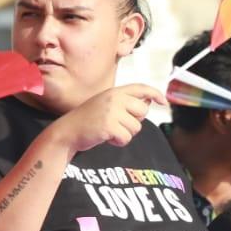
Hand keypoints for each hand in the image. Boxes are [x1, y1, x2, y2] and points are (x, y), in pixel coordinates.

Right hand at [49, 84, 165, 153]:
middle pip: (142, 112)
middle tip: (117, 123)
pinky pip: (127, 138)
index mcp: (114, 92)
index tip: (163, 102)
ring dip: (124, 133)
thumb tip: (148, 102)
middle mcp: (114, 99)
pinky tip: (106, 137)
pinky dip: (118, 142)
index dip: (155, 94)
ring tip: (108, 130)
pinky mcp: (109, 126)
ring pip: (136, 128)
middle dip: (133, 121)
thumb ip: (125, 102)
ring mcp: (111, 112)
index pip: (140, 88)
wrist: (67, 131)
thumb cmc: (87, 119)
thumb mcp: (105, 104)